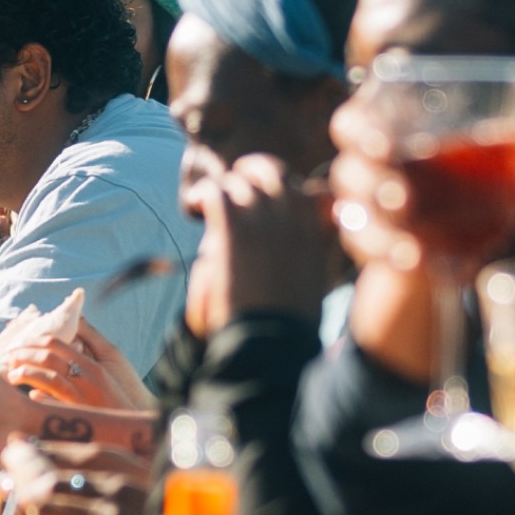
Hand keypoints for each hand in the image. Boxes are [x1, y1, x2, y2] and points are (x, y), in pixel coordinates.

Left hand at [0, 319, 151, 409]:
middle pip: (49, 358)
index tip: (19, 343)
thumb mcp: (106, 369)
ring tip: (12, 375)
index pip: (57, 344)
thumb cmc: (115, 396)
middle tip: (9, 356)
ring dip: (27, 374)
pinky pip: (55, 404)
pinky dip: (41, 398)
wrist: (135, 423)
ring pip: (49, 379)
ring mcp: (82, 397)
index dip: (34, 341)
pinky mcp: (79, 415)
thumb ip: (87, 348)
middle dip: (25, 355)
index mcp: (91, 364)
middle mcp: (86, 378)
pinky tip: (30, 395)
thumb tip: (75, 324)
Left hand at [189, 153, 339, 337]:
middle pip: (274, 172)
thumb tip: (300, 234)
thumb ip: (310, 253)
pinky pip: (216, 191)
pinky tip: (195, 206)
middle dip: (252, 172)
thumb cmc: (289, 325)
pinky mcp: (234, 227)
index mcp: (318, 233)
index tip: (270, 198)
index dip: (286, 189)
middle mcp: (295, 217)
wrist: (271, 342)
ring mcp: (265, 218)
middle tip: (235, 183)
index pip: (308, 189)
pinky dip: (202, 193)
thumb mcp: (315, 284)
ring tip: (206, 202)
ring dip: (223, 188)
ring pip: (241, 180)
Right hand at [325, 98, 514, 276]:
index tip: (385, 143)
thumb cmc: (459, 183)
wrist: (436, 237)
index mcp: (383, 133)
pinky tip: (413, 262)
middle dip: (370, 175)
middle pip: (348, 168)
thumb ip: (509, 176)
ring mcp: (359, 208)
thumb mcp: (486, 174)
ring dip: (380, 227)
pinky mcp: (364, 243)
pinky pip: (366, 251)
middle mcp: (362, 169)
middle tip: (398, 188)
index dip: (361, 128)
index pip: (352, 123)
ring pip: (355, 214)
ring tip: (408, 241)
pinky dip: (390, 256)